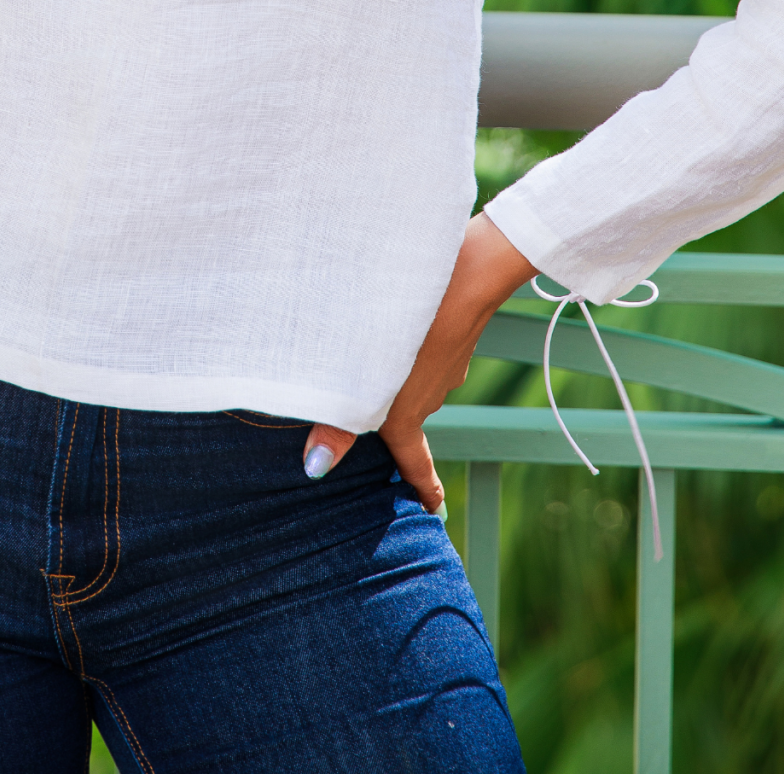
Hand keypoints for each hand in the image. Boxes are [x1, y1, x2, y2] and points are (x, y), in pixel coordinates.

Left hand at [301, 212, 533, 511]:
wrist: (468, 274)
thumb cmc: (412, 327)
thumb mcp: (365, 377)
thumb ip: (339, 422)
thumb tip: (315, 468)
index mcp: (410, 414)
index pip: (416, 463)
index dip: (423, 488)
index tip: (433, 510)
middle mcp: (432, 394)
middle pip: (407, 415)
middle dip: (391, 419)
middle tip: (370, 417)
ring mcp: (445, 361)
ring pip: (412, 377)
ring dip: (393, 372)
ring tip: (364, 355)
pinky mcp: (450, 332)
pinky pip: (423, 348)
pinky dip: (406, 345)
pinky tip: (389, 322)